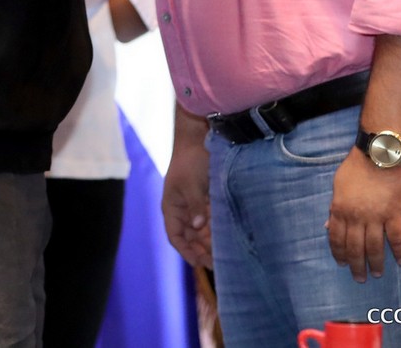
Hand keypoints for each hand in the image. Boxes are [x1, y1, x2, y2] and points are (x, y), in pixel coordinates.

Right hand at [163, 109, 212, 267]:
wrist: (199, 138)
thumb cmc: (189, 160)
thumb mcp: (190, 184)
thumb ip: (195, 206)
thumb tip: (198, 227)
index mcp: (172, 207)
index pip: (175, 236)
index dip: (186, 251)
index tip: (199, 263)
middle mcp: (183, 209)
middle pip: (190, 237)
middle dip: (202, 250)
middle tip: (217, 263)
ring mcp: (195, 204)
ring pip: (202, 230)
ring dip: (211, 241)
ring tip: (225, 254)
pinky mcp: (207, 198)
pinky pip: (212, 219)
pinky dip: (218, 229)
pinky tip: (228, 237)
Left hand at [326, 148, 400, 282]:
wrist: (380, 153)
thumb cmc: (357, 166)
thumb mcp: (339, 184)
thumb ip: (335, 207)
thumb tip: (328, 226)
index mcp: (340, 209)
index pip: (337, 238)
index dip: (339, 253)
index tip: (342, 264)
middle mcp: (356, 217)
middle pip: (355, 247)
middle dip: (357, 266)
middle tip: (360, 278)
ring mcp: (375, 217)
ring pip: (374, 247)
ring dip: (376, 263)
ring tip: (378, 273)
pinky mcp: (394, 214)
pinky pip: (396, 238)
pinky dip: (400, 252)